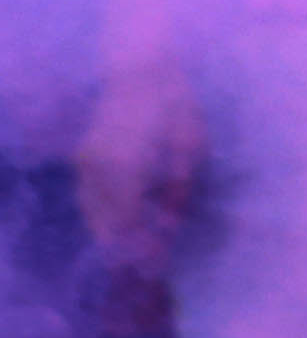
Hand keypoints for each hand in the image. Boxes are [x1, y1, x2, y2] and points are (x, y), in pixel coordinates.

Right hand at [75, 57, 194, 270]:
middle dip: (124, 247)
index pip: (127, 222)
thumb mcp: (190, 148)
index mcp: (126, 167)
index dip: (140, 248)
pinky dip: (104, 214)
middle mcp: (98, 169)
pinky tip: (122, 224)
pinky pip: (90, 196)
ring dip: (111, 233)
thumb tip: (170, 225)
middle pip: (105, 222)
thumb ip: (177, 189)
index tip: (156, 267)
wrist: (142, 71)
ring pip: (93, 212)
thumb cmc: (176, 108)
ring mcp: (87, 162)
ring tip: (135, 251)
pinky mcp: (85, 157)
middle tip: (147, 267)